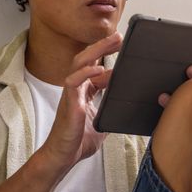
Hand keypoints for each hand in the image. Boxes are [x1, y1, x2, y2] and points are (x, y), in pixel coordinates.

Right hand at [42, 32, 121, 172]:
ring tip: (112, 40)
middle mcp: (77, 89)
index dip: (109, 58)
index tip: (124, 48)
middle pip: (88, 59)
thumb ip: (111, 111)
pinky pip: (75, 82)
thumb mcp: (102, 123)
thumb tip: (127, 108)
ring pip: (80, 64)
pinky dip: (86, 73)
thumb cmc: (78, 142)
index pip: (97, 68)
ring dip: (97, 50)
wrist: (64, 156)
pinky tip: (99, 68)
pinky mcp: (69, 103)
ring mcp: (71, 94)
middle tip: (119, 35)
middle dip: (103, 46)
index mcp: (85, 92)